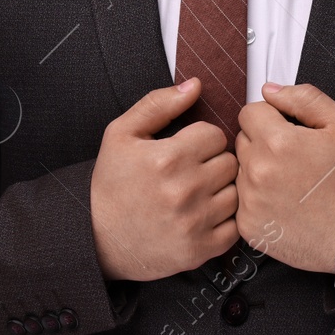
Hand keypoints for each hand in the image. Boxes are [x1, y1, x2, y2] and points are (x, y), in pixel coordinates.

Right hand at [90, 77, 240, 281]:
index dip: (202, 139)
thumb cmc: (111, 185)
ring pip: (236, 192)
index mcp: (167, 158)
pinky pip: (236, 226)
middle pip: (229, 162)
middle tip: (192, 171)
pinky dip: (224, 220)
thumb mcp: (121, 134)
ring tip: (198, 193)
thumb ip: (158, 104)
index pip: (215, 135)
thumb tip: (195, 85)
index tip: (188, 149)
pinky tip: (203, 215)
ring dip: (221, 191)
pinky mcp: (201, 249)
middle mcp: (184, 190)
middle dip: (213, 162)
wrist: (97, 238)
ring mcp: (194, 222)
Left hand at [234, 82, 334, 273]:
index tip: (287, 131)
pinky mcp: (248, 225)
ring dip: (258, 170)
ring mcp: (250, 201)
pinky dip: (256, 199)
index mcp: (277, 141)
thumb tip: (270, 90)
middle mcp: (257, 171)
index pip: (249, 112)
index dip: (270, 117)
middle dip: (263, 142)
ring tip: (289, 182)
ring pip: (240, 169)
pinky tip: (282, 202)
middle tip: (293, 158)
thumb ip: (304, 98)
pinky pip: (241, 200)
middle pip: (242, 139)